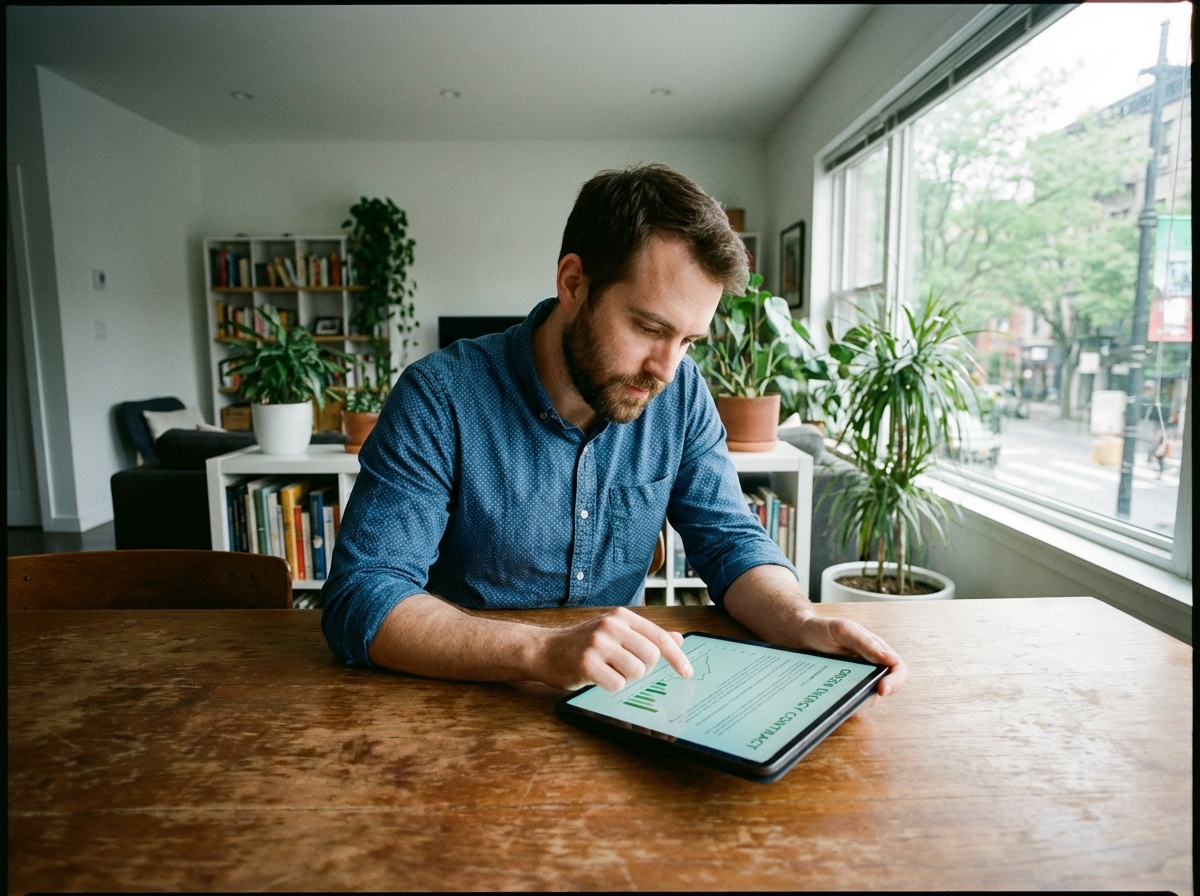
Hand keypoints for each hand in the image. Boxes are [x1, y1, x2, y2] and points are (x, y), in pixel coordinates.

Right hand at [537, 607, 693, 691]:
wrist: (545, 649)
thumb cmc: (584, 643)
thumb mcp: (616, 632)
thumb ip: (646, 635)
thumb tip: (678, 639)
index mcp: (622, 617)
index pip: (659, 637)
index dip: (677, 657)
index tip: (687, 673)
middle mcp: (611, 626)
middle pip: (650, 657)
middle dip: (643, 669)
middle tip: (624, 668)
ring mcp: (598, 643)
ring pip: (636, 672)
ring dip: (626, 678)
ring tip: (608, 670)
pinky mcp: (587, 662)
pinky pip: (617, 684)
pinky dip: (611, 686)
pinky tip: (598, 677)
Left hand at [794, 615, 907, 703]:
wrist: (797, 637)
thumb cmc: (822, 629)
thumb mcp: (843, 630)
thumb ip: (866, 643)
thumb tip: (891, 660)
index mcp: (876, 650)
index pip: (897, 669)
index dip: (895, 681)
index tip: (882, 689)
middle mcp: (870, 667)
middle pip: (884, 688)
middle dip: (872, 695)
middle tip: (855, 699)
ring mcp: (856, 680)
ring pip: (865, 698)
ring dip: (853, 700)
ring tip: (833, 693)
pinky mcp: (841, 690)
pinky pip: (847, 702)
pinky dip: (840, 703)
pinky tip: (826, 699)